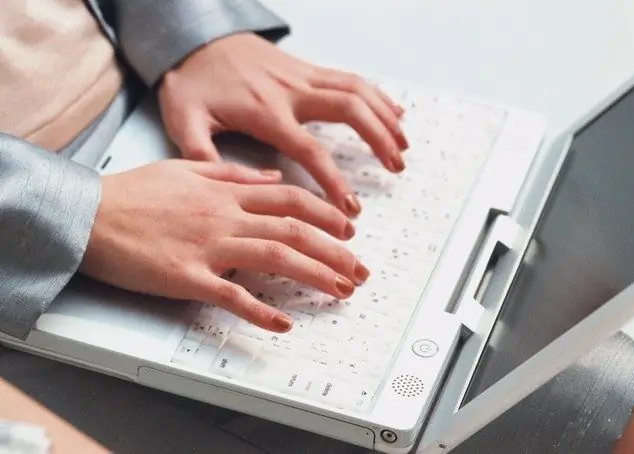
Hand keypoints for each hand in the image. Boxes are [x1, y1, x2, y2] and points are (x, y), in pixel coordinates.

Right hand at [80, 160, 368, 332]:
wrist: (88, 214)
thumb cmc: (134, 193)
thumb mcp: (188, 169)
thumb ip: (234, 174)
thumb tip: (273, 177)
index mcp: (225, 193)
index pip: (289, 200)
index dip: (325, 213)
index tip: (348, 228)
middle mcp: (224, 217)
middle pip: (292, 231)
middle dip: (334, 250)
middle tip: (359, 269)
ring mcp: (207, 247)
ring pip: (274, 258)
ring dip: (313, 275)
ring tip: (341, 290)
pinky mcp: (186, 277)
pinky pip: (230, 295)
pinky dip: (259, 310)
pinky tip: (283, 322)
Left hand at [158, 32, 407, 216]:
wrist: (196, 38)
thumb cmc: (190, 81)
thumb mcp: (182, 119)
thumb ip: (200, 152)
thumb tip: (230, 188)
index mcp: (266, 112)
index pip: (310, 149)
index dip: (334, 181)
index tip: (349, 208)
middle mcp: (292, 91)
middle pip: (349, 110)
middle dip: (379, 139)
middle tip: (396, 167)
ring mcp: (302, 76)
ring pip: (357, 90)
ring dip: (385, 116)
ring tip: (404, 144)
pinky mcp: (306, 69)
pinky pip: (349, 78)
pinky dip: (376, 94)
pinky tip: (392, 110)